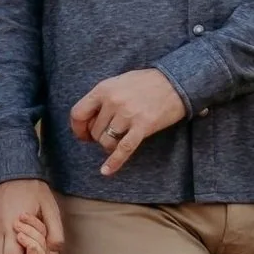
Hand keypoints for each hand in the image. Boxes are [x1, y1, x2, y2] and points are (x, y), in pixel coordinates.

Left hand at [69, 68, 186, 176]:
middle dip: (97, 137)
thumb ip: (102, 97)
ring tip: (116, 141)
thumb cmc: (145, 82)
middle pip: (94, 130)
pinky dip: (114, 162)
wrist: (176, 82)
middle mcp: (113, 102)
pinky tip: (106, 171)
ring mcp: (128, 115)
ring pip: (106, 140)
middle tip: (107, 136)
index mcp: (103, 89)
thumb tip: (88, 119)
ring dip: (108, 146)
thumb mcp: (118, 82)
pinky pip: (124, 149)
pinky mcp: (143, 127)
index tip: (83, 134)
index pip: (78, 113)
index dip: (78, 128)